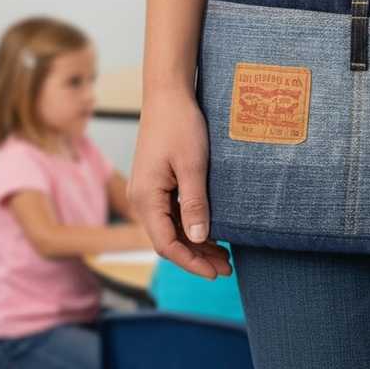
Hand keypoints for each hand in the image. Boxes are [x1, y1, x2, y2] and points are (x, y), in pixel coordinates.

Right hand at [127, 86, 231, 279]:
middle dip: (197, 256)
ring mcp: (148, 191)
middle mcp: (142, 199)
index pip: (166, 244)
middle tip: (227, 268)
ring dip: (196, 242)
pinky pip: (172, 213)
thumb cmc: (180, 125)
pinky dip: (191, 225)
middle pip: (168, 239)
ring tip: (224, 255)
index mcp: (146, 198)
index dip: (191, 262)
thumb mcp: (193, 166)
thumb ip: (194, 204)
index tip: (215, 273)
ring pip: (171, 228)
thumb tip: (198, 239)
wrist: (168, 95)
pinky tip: (211, 231)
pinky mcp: (157, 182)